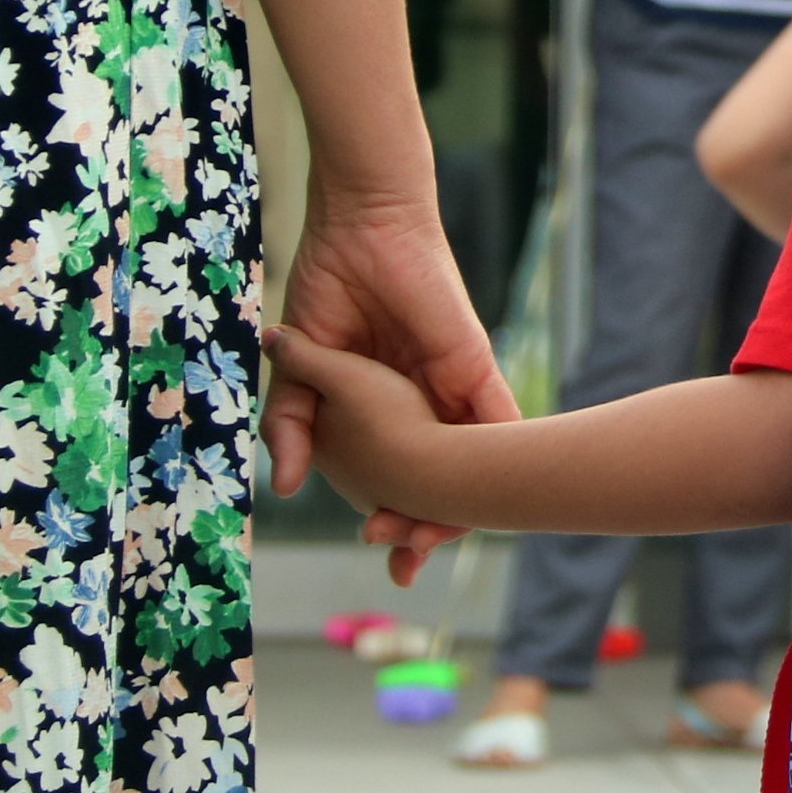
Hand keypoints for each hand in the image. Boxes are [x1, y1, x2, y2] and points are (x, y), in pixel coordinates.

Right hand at [261, 189, 513, 555]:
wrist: (360, 229)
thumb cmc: (330, 287)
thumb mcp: (300, 370)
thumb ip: (294, 425)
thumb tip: (286, 487)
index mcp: (388, 410)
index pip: (399, 476)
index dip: (392, 514)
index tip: (378, 547)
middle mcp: (427, 406)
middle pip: (441, 480)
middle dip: (427, 526)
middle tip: (404, 563)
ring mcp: (453, 389)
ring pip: (474, 461)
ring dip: (463, 504)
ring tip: (435, 543)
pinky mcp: (474, 366)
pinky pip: (500, 418)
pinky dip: (505, 455)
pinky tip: (505, 494)